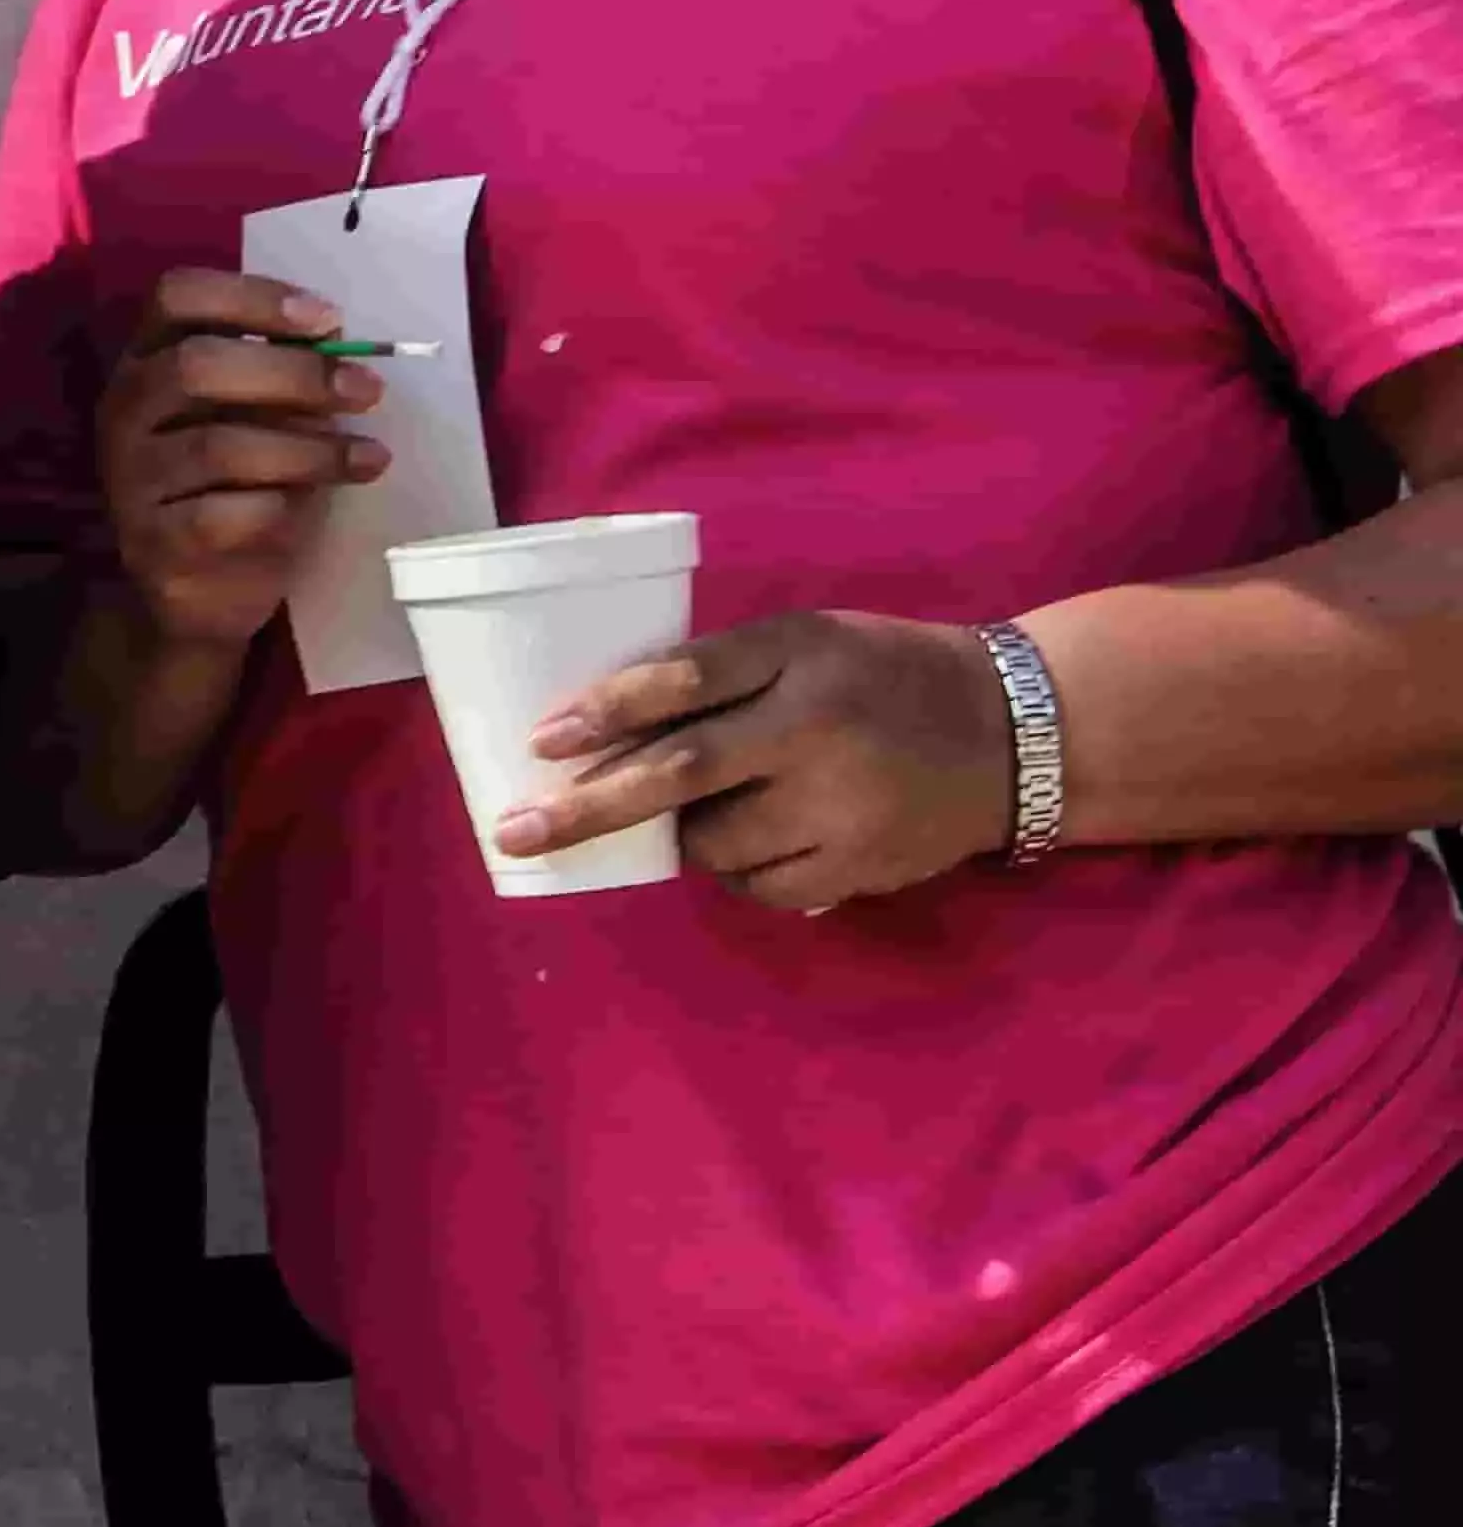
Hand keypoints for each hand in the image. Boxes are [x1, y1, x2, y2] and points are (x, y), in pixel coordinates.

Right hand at [95, 269, 388, 660]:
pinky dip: (283, 507)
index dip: (252, 297)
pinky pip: (225, 516)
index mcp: (146, 360)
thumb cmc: (238, 485)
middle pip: (196, 365)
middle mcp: (124, 410)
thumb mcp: (256, 418)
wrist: (198, 592)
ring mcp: (132, 478)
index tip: (327, 319)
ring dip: (310, 448)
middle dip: (295, 373)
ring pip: (219, 446)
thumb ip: (281, 377)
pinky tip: (316, 506)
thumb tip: (339, 338)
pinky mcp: (154, 542)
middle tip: (365, 388)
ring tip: (368, 456)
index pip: (176, 297)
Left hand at [497, 611, 1020, 910]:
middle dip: (587, 808)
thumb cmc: (880, 673)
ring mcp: (842, 808)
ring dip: (674, 837)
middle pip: (681, 773)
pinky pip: (761, 886)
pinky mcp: (862, 867)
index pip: (686, 680)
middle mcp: (817, 731)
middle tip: (514, 834)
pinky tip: (746, 843)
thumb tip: (602, 722)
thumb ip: (721, 670)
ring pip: (713, 842)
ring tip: (686, 815)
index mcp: (798, 657)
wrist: (1011, 732)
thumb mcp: (805, 640)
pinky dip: (733, 871)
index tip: (541, 739)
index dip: (608, 709)